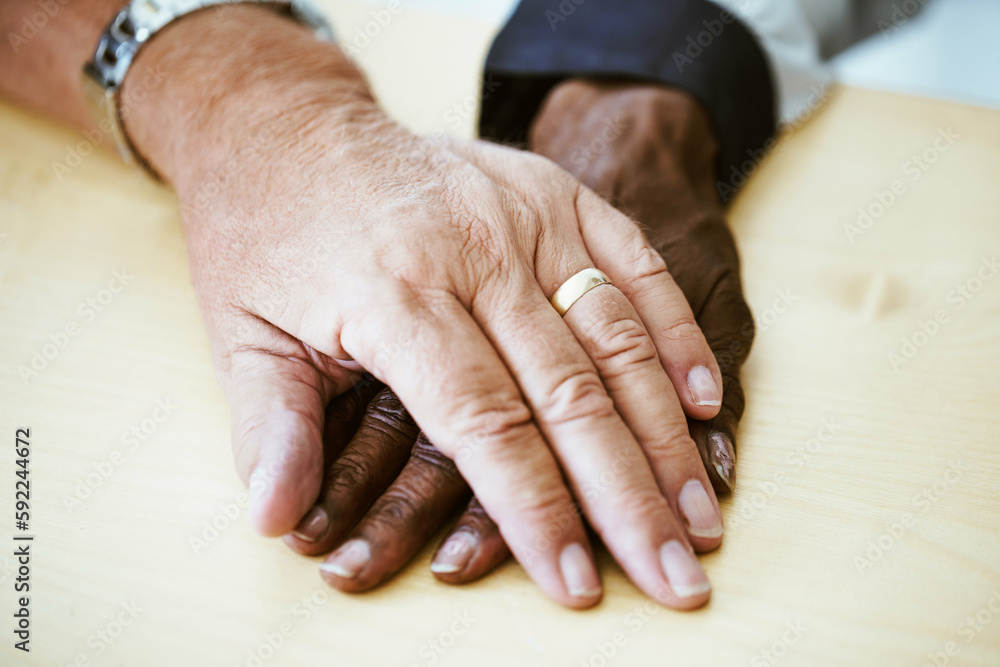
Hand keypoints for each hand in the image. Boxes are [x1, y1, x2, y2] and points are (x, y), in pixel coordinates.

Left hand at [126, 11, 724, 607]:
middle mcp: (476, 253)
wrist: (292, 127)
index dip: (536, 513)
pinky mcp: (555, 193)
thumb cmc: (268, 234)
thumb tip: (273, 523)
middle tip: (678, 577)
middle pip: (570, 393)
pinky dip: (676, 335)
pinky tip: (706, 403)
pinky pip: (635, 265)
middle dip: (630, 497)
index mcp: (394, 296)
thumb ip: (270, 428)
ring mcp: (525, 216)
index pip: (485, 425)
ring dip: (668, 435)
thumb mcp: (241, 331)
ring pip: (618, 337)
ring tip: (703, 517)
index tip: (578, 586)